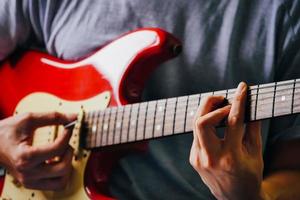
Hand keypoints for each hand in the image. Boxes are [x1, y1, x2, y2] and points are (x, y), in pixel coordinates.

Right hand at [0, 112, 76, 189]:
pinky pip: (55, 185)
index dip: (67, 135)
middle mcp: (27, 173)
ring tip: (60, 154)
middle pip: (63, 168)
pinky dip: (60, 174)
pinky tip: (54, 161)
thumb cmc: (6, 131)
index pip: (57, 149)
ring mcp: (29, 181)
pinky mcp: (31, 184)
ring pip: (62, 181)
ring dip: (67, 166)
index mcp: (25, 157)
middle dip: (69, 153)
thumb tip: (74, 116)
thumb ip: (53, 117)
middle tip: (64, 143)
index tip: (68, 127)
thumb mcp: (28, 119)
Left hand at [189, 82, 263, 199]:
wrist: (235, 199)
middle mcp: (211, 158)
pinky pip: (196, 135)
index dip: (238, 101)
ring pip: (195, 125)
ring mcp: (198, 159)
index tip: (242, 87)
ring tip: (219, 106)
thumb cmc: (249, 175)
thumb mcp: (256, 152)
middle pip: (202, 121)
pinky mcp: (192, 158)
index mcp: (231, 157)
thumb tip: (249, 105)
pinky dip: (205, 124)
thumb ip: (252, 128)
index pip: (233, 121)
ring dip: (206, 111)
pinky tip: (214, 123)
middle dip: (210, 103)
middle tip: (222, 97)